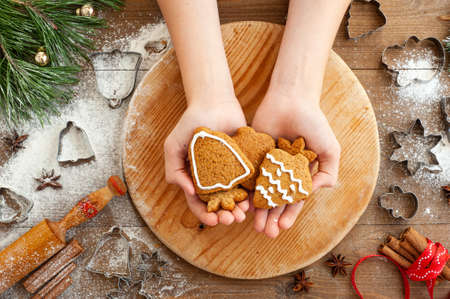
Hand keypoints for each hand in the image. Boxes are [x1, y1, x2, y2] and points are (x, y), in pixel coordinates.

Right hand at [164, 98, 248, 226]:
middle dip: (225, 215)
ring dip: (239, 209)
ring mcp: (230, 171)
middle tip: (232, 220)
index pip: (199, 203)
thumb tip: (187, 192)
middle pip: (220, 204)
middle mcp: (213, 178)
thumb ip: (173, 169)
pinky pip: (250, 181)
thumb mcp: (173, 146)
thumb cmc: (190, 122)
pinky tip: (255, 201)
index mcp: (195, 178)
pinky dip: (252, 193)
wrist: (213, 102)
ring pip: (236, 197)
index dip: (205, 215)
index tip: (214, 220)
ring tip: (244, 214)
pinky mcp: (245, 163)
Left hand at [251, 91, 340, 237]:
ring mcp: (266, 164)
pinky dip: (246, 190)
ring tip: (254, 226)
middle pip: (276, 200)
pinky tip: (243, 204)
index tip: (283, 228)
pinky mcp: (252, 154)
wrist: (291, 98)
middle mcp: (283, 172)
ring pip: (261, 192)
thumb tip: (314, 194)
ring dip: (259, 210)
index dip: (289, 214)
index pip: (294, 199)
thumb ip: (328, 172)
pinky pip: (248, 176)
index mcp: (300, 173)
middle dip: (272, 218)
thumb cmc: (314, 122)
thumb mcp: (329, 148)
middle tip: (266, 233)